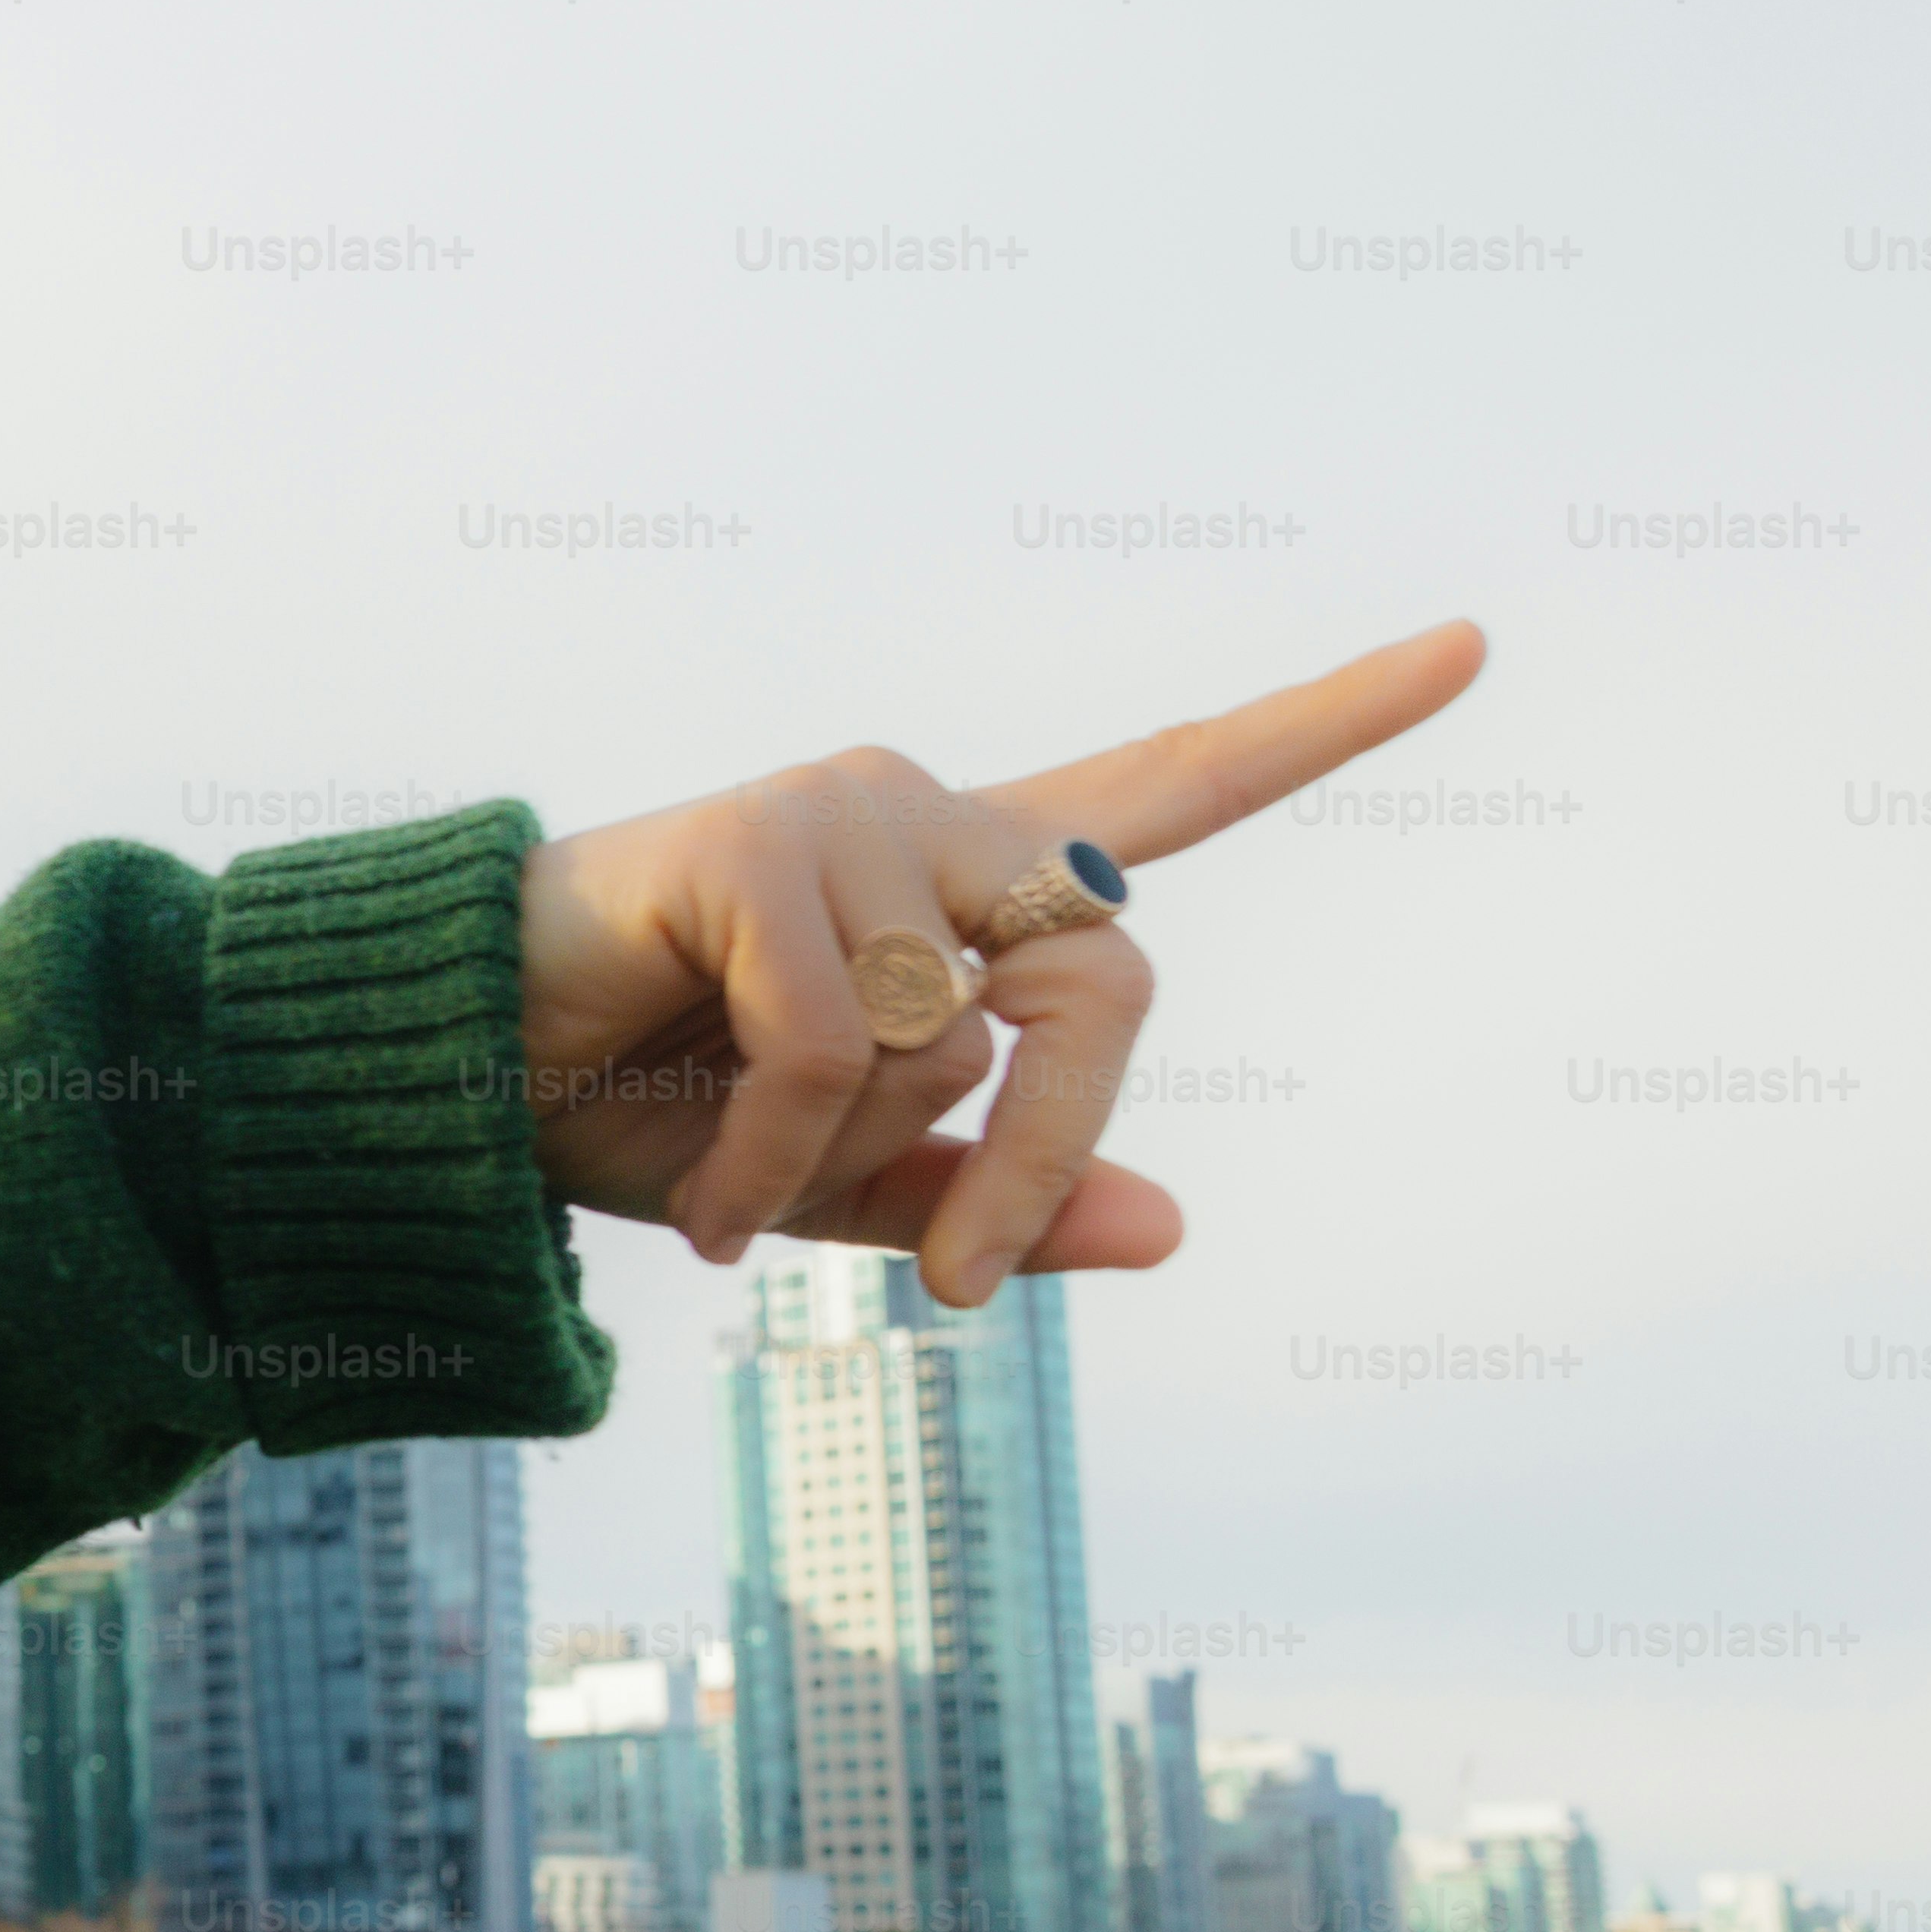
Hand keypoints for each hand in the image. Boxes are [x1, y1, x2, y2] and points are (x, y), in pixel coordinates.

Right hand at [515, 622, 1485, 1305]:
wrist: (456, 1082)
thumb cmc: (633, 1110)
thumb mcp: (836, 1184)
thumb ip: (994, 1198)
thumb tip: (1171, 1225)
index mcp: (961, 885)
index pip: (1172, 787)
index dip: (1324, 724)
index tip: (1474, 645)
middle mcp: (926, 816)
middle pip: (1104, 991)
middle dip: (1042, 1156)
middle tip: (961, 1286)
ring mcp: (844, 809)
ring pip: (958, 1036)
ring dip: (847, 1164)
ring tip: (728, 1195)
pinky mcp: (760, 838)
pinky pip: (843, 1044)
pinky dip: (769, 1158)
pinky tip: (697, 1205)